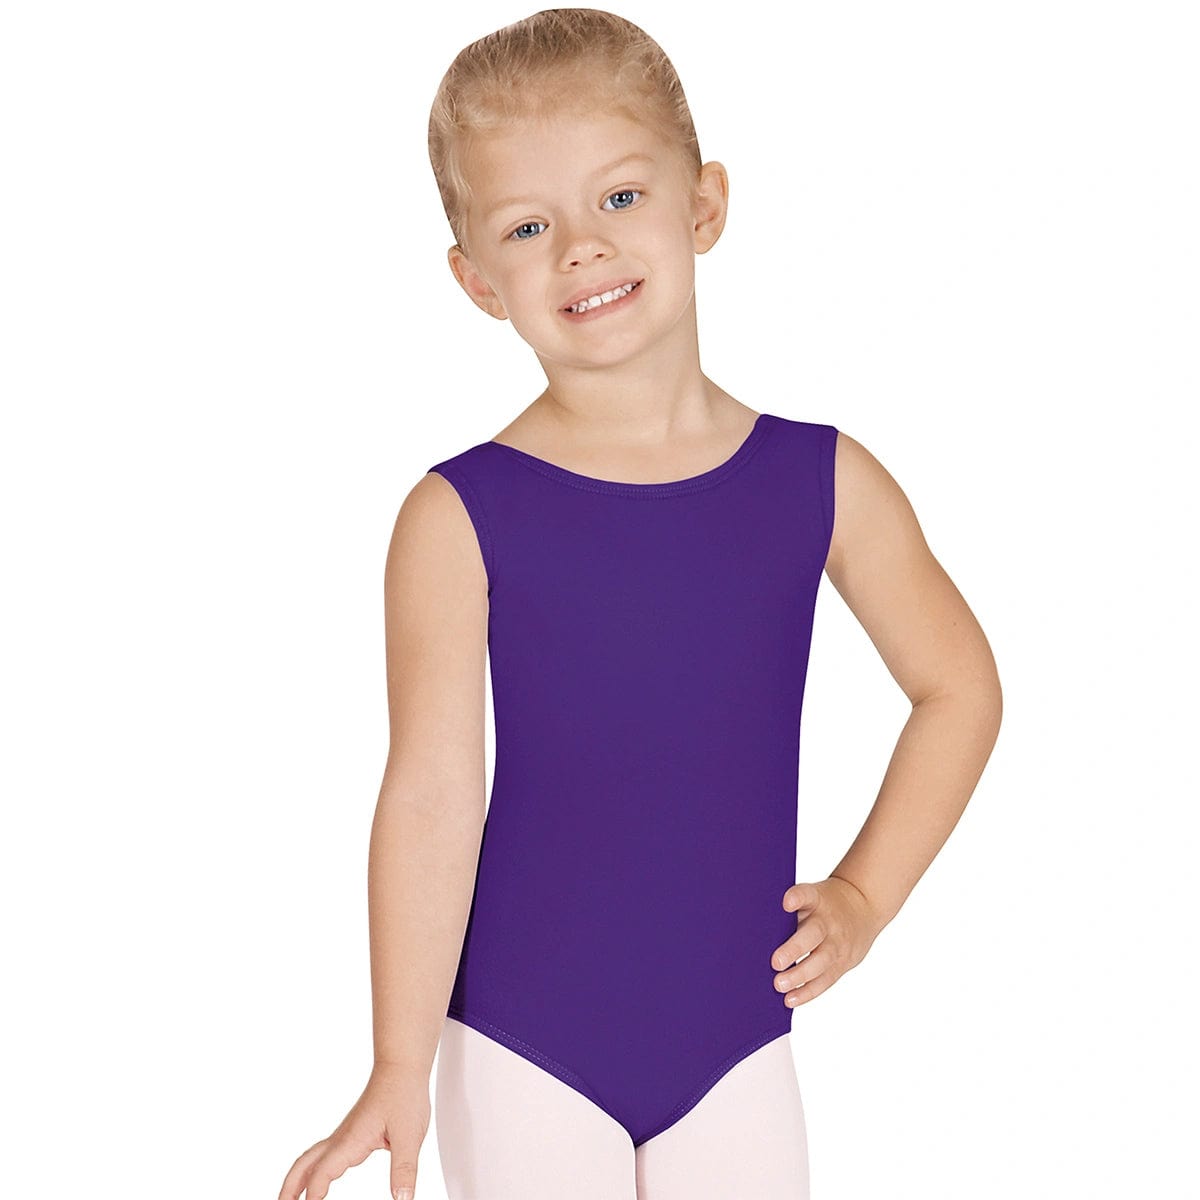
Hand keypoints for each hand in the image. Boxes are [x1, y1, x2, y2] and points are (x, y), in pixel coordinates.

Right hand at [279, 1061, 431, 1199]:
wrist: (401, 1064)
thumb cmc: (404, 1092)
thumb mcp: (410, 1135)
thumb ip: (405, 1169)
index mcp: (351, 1140)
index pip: (322, 1173)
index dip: (312, 1196)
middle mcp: (342, 1138)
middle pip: (304, 1165)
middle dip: (289, 1189)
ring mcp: (344, 1134)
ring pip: (312, 1158)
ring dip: (298, 1179)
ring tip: (291, 1199)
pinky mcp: (352, 1131)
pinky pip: (326, 1153)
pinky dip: (315, 1169)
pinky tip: (323, 1177)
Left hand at [769, 876, 884, 1007]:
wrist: (864, 905)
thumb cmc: (825, 903)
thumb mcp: (812, 896)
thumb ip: (790, 909)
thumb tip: (757, 930)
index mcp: (818, 899)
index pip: (807, 894)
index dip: (797, 897)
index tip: (786, 903)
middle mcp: (829, 922)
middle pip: (814, 934)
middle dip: (794, 950)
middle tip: (775, 963)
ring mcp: (838, 944)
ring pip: (821, 962)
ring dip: (800, 976)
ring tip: (780, 985)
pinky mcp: (843, 963)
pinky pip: (826, 980)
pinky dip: (807, 992)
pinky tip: (791, 999)